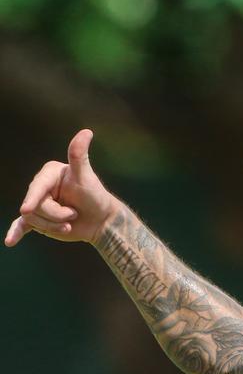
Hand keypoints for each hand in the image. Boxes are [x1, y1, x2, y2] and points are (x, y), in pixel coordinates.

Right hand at [5, 129, 118, 247]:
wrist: (101, 220)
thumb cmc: (95, 196)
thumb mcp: (86, 177)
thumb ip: (79, 156)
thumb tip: (86, 132)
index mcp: (48, 173)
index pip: (37, 188)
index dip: (33, 200)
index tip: (26, 210)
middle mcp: (41, 187)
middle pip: (35, 207)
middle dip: (56, 216)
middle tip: (74, 215)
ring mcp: (39, 204)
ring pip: (34, 220)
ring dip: (54, 227)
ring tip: (70, 222)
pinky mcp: (39, 219)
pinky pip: (23, 226)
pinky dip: (16, 232)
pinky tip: (10, 241)